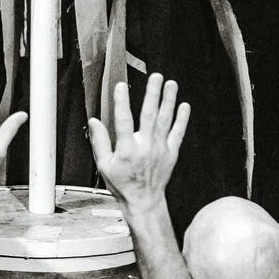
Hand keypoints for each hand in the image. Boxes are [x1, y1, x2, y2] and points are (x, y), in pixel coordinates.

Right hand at [87, 77, 189, 216]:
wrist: (144, 201)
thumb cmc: (122, 184)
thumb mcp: (104, 165)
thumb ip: (99, 142)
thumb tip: (93, 121)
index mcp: (126, 149)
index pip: (123, 121)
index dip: (121, 103)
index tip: (120, 86)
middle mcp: (145, 147)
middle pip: (149, 116)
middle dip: (153, 94)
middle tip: (156, 77)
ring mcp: (160, 149)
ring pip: (165, 120)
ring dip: (169, 101)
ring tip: (171, 84)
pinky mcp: (171, 153)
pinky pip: (178, 133)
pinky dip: (182, 119)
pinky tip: (184, 105)